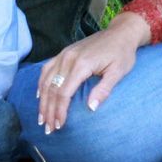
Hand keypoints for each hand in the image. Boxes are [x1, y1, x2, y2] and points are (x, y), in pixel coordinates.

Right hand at [35, 11, 151, 133]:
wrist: (120, 33)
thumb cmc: (122, 54)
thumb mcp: (118, 72)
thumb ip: (103, 90)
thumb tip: (91, 109)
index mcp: (81, 64)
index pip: (64, 93)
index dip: (59, 111)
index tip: (59, 126)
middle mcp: (68, 58)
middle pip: (52, 88)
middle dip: (49, 110)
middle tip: (48, 129)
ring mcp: (64, 54)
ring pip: (47, 80)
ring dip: (43, 101)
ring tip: (42, 118)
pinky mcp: (64, 52)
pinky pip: (47, 68)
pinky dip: (41, 83)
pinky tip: (40, 95)